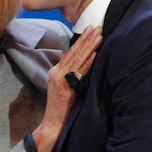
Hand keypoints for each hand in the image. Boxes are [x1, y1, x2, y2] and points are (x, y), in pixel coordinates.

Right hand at [34, 26, 102, 151]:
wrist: (52, 125)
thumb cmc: (61, 110)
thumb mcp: (65, 89)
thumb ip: (72, 76)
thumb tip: (86, 66)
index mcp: (56, 72)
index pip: (70, 52)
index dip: (81, 41)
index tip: (90, 30)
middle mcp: (56, 73)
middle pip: (74, 52)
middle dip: (86, 38)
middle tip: (97, 26)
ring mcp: (59, 80)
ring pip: (77, 59)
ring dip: (89, 46)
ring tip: (99, 34)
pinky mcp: (64, 88)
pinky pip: (78, 72)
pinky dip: (87, 62)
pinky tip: (95, 53)